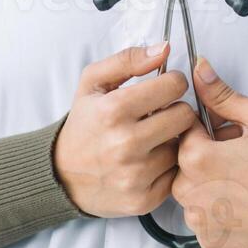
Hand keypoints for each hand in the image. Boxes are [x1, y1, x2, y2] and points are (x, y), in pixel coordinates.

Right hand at [53, 41, 198, 218]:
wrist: (62, 175)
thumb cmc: (83, 124)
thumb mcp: (92, 82)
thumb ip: (128, 60)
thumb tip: (166, 48)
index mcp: (113, 110)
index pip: (174, 86)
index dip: (173, 82)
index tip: (164, 87)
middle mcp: (126, 143)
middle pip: (185, 116)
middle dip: (176, 110)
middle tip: (161, 113)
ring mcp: (136, 175)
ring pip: (183, 146)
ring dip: (172, 140)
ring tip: (153, 138)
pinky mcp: (144, 199)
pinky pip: (177, 175)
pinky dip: (168, 166)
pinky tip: (151, 160)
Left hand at [171, 56, 247, 247]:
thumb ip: (223, 95)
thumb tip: (199, 68)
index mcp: (197, 157)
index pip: (184, 130)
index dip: (208, 128)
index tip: (229, 136)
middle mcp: (189, 192)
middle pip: (183, 161)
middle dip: (206, 155)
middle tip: (239, 159)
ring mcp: (198, 220)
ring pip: (190, 190)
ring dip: (208, 183)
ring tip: (241, 182)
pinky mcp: (209, 241)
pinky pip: (201, 217)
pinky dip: (216, 209)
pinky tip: (240, 205)